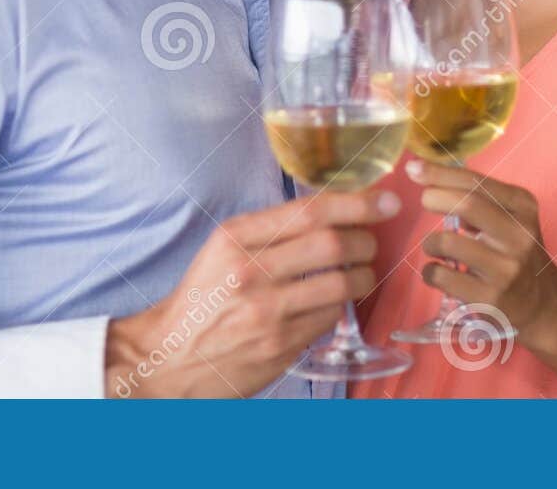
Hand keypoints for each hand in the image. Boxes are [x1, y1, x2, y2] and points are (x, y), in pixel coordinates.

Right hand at [105, 188, 400, 396]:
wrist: (170, 355)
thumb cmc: (204, 297)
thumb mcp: (225, 248)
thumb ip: (274, 229)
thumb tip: (336, 209)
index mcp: (236, 236)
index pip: (310, 211)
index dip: (357, 202)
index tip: (385, 200)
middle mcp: (250, 270)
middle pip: (333, 243)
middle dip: (366, 240)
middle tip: (370, 242)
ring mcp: (267, 311)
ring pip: (341, 283)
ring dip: (364, 276)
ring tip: (362, 274)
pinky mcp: (280, 345)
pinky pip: (330, 318)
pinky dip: (340, 307)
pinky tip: (332, 303)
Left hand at [409, 159, 556, 346]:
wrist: (543, 305)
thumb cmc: (516, 253)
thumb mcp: (511, 219)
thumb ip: (477, 198)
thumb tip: (426, 176)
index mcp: (523, 208)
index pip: (477, 182)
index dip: (441, 173)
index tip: (414, 167)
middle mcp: (519, 236)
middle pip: (467, 204)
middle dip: (435, 197)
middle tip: (424, 201)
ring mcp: (506, 269)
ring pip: (448, 242)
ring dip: (431, 243)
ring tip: (436, 248)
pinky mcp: (490, 299)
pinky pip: (442, 276)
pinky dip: (430, 272)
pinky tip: (438, 273)